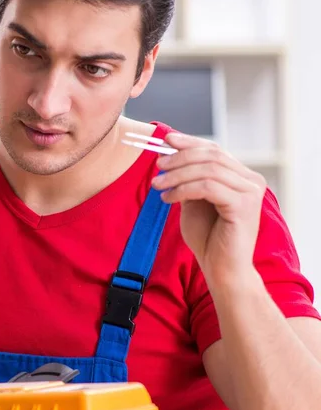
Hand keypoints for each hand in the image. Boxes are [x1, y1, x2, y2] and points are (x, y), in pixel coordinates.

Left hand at [150, 133, 266, 287]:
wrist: (222, 270)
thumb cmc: (208, 238)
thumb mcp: (194, 202)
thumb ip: (189, 180)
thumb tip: (170, 156)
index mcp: (241, 176)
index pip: (215, 150)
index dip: (190, 142)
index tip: (166, 140)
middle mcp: (251, 180)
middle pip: (211, 155)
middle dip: (179, 158)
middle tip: (157, 166)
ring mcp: (251, 192)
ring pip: (207, 169)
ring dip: (177, 175)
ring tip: (157, 185)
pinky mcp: (244, 205)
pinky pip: (207, 187)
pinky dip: (183, 189)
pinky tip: (168, 199)